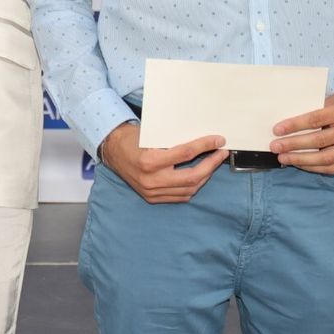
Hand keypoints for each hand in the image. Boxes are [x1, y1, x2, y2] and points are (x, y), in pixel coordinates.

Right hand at [98, 122, 226, 203]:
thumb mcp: (151, 134)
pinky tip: (199, 177)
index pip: (186, 153)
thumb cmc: (132, 138)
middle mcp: (151, 179)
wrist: (112, 151)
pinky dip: (192, 187)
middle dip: (211, 164)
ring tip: (211, 164)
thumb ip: (173, 140)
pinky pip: (180, 196)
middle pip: (192, 176)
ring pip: (189, 189)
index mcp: (150, 161)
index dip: (205, 146)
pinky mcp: (152, 198)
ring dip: (204, 176)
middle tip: (221, 154)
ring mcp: (152, 191)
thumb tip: (202, 140)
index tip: (218, 141)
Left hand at [270, 83, 333, 173]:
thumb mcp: (333, 98)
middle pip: (321, 141)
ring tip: (284, 158)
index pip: (317, 119)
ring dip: (302, 160)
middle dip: (294, 145)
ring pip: (327, 158)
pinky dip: (315, 167)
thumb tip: (287, 124)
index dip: (295, 125)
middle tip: (276, 146)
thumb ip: (314, 109)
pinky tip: (300, 164)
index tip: (277, 130)